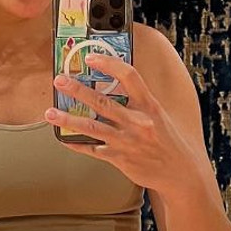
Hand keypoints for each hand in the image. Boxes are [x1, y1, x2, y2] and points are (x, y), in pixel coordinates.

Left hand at [45, 53, 201, 193]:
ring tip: (50, 113)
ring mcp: (127, 141)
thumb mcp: (159, 116)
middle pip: (102, 101)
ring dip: (68, 119)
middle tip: (59, 81)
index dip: (109, 64)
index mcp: (149, 106)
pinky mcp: (120, 158)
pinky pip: (92, 150)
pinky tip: (63, 138)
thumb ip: (139, 103)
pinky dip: (76, 143)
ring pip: (91, 127)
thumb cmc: (168, 142)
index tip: (91, 57)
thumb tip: (115, 88)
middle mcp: (137, 122)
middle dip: (77, 90)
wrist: (180, 173)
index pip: (129, 76)